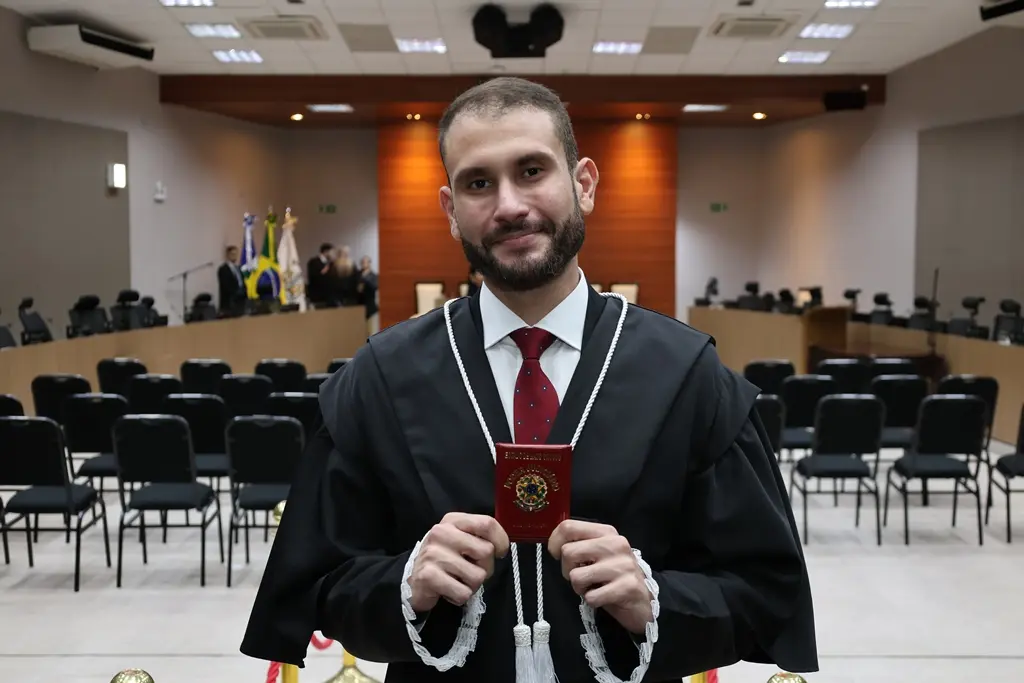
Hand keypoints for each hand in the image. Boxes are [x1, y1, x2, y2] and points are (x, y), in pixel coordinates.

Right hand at [408, 512, 509, 613]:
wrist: (414, 580)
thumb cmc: (445, 559)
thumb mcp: (461, 539)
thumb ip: (480, 536)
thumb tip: (501, 547)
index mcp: (452, 520)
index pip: (486, 523)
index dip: (500, 540)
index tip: (499, 553)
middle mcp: (441, 533)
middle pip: (486, 551)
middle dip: (485, 567)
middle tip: (470, 570)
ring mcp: (433, 554)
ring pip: (477, 576)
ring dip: (472, 585)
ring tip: (458, 580)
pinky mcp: (428, 576)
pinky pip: (463, 593)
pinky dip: (460, 596)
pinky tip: (449, 589)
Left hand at [548, 519, 652, 634]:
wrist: (644, 601)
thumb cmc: (614, 576)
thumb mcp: (599, 554)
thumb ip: (580, 544)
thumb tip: (554, 546)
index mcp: (606, 532)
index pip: (568, 527)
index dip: (554, 542)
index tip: (556, 555)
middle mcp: (616, 544)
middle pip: (568, 552)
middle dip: (567, 570)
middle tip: (580, 578)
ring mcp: (623, 565)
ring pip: (576, 576)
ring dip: (579, 588)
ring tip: (593, 588)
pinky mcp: (627, 587)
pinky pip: (591, 597)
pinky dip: (592, 601)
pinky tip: (603, 597)